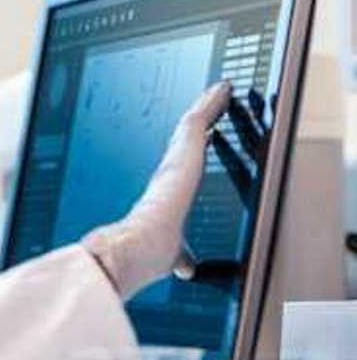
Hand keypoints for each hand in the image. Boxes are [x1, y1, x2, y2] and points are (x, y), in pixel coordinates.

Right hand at [82, 82, 231, 299]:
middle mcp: (168, 172)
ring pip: (192, 125)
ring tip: (219, 91)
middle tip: (211, 104)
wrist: (135, 248)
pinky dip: (212, 104)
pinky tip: (223, 90)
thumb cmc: (148, 253)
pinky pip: (199, 119)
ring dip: (207, 106)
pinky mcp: (184, 149)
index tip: (200, 143)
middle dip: (200, 121)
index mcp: (165, 195)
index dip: (188, 155)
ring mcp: (175, 159)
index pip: (179, 168)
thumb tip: (188, 269)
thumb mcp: (175, 255)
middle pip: (187, 140)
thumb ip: (184, 257)